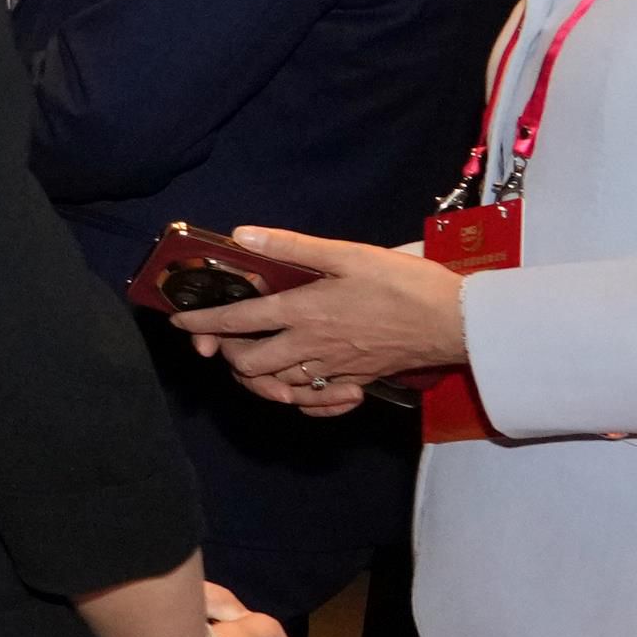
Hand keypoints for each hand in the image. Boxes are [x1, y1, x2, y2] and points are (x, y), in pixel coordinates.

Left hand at [171, 223, 469, 415]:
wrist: (456, 322)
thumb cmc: (404, 282)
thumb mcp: (347, 253)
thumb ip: (291, 247)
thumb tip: (241, 236)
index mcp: (302, 312)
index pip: (236, 321)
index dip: (202, 324)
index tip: (180, 322)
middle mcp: (310, 346)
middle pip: (248, 365)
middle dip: (226, 355)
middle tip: (222, 340)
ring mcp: (333, 369)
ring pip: (277, 386)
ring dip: (255, 378)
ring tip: (250, 359)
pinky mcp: (357, 382)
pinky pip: (314, 401)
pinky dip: (297, 399)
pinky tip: (296, 385)